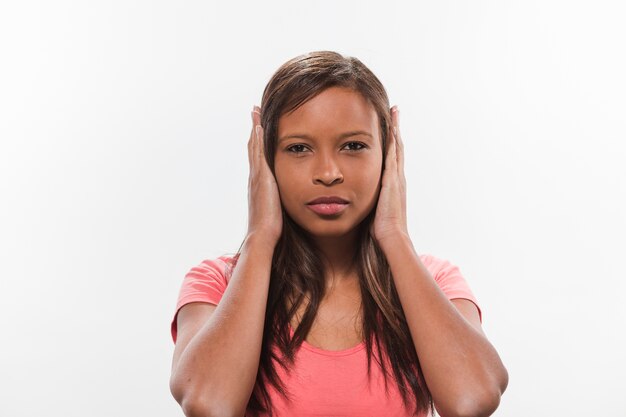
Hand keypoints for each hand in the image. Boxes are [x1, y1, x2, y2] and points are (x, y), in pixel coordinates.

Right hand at [246, 106, 282, 244]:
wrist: (263, 235)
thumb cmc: (271, 228)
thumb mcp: (277, 211)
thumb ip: (280, 203)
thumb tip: (285, 203)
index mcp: (259, 184)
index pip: (258, 158)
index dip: (258, 144)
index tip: (259, 129)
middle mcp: (255, 177)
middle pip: (253, 148)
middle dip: (254, 131)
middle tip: (254, 113)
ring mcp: (256, 176)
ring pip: (254, 147)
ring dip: (255, 129)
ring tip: (255, 113)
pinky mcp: (261, 177)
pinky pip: (258, 152)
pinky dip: (258, 138)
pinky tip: (260, 126)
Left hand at [370, 106, 408, 244]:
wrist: (391, 236)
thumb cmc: (381, 229)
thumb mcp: (373, 210)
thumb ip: (369, 201)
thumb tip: (356, 198)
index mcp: (393, 184)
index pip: (393, 157)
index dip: (392, 142)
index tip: (390, 126)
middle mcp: (398, 177)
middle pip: (397, 147)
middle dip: (396, 129)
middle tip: (395, 111)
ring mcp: (397, 177)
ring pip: (397, 147)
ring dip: (396, 128)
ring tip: (395, 111)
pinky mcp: (393, 179)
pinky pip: (393, 155)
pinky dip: (393, 140)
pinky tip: (390, 128)